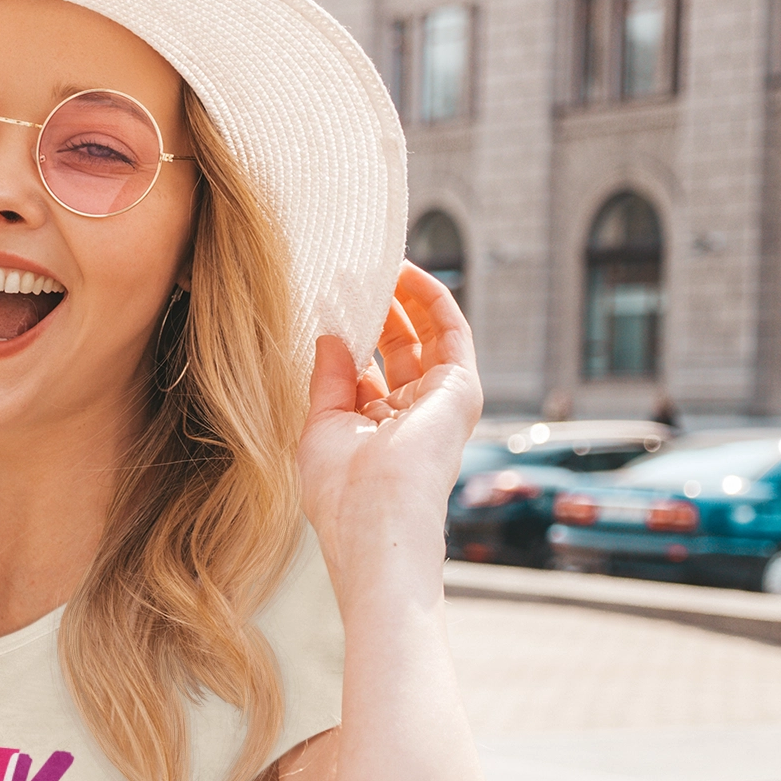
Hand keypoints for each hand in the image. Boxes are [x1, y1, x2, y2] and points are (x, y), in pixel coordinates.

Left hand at [298, 261, 482, 592]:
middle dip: (375, 312)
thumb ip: (328, 379)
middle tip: (351, 275)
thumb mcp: (320, 427)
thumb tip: (329, 336)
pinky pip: (451, 331)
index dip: (347, 338)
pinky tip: (406, 272)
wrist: (377, 516)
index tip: (326, 304)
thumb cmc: (341, 490)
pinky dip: (430, 298)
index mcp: (373, 433)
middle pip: (397, 351)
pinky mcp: (460, 390)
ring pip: (426, 337)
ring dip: (404, 298)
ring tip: (377, 263)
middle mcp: (409, 417)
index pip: (365, 374)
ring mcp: (437, 403)